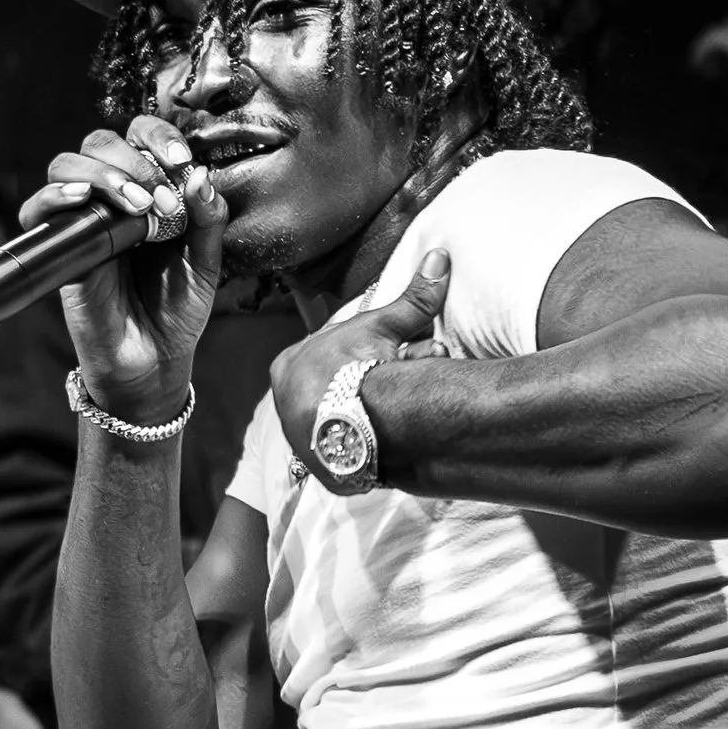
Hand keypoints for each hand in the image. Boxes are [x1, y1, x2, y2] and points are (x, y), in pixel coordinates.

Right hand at [17, 113, 224, 419]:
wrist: (154, 361)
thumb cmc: (177, 309)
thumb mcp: (206, 261)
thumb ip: (208, 218)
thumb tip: (198, 175)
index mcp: (147, 189)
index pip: (140, 134)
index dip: (159, 136)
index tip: (182, 164)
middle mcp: (110, 198)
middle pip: (99, 141)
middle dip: (133, 159)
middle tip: (159, 199)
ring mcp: (82, 222)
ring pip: (67, 164)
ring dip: (102, 174)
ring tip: (135, 206)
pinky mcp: (59, 250)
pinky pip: (37, 209)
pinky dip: (55, 195)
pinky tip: (82, 200)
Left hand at [270, 250, 451, 487]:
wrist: (353, 423)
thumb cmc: (355, 365)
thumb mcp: (383, 325)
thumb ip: (411, 298)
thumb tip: (439, 257)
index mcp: (289, 367)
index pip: (327, 357)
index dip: (363, 352)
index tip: (385, 355)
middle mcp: (287, 407)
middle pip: (338, 390)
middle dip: (372, 382)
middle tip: (403, 377)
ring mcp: (306, 442)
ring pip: (347, 421)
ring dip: (376, 414)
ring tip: (405, 406)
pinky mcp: (329, 471)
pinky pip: (356, 454)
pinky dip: (376, 444)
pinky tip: (394, 438)